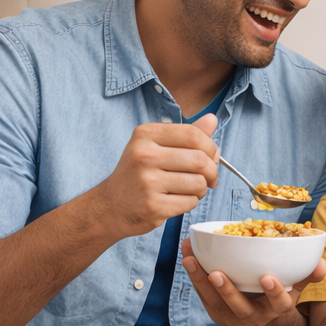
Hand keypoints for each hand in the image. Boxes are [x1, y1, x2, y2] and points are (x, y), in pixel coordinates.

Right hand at [91, 114, 219, 238]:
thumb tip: (212, 119)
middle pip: (200, 160)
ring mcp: (147, 182)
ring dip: (202, 189)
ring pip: (199, 183)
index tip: (212, 157)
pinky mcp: (153, 205)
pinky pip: (190, 202)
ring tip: (189, 189)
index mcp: (146, 135)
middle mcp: (144, 155)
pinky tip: (176, 200)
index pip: (194, 135)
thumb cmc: (140, 173)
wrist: (113, 205)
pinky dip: (190, 202)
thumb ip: (186, 134)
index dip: (211, 147)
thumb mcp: (156, 146)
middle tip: (209, 178)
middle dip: (211, 171)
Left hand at [180, 236, 325, 325]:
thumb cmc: (279, 296)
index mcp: (277, 309)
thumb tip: (322, 264)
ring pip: (215, 301)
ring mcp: (233, 316)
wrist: (262, 319)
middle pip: (240, 307)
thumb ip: (307, 275)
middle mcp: (254, 316)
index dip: (274, 292)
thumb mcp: (296, 287)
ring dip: (200, 280)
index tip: (268, 277)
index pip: (278, 303)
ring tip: (190, 259)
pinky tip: (188, 256)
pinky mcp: (216, 312)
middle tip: (217, 274)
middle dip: (227, 291)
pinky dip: (194, 276)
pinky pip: (203, 296)